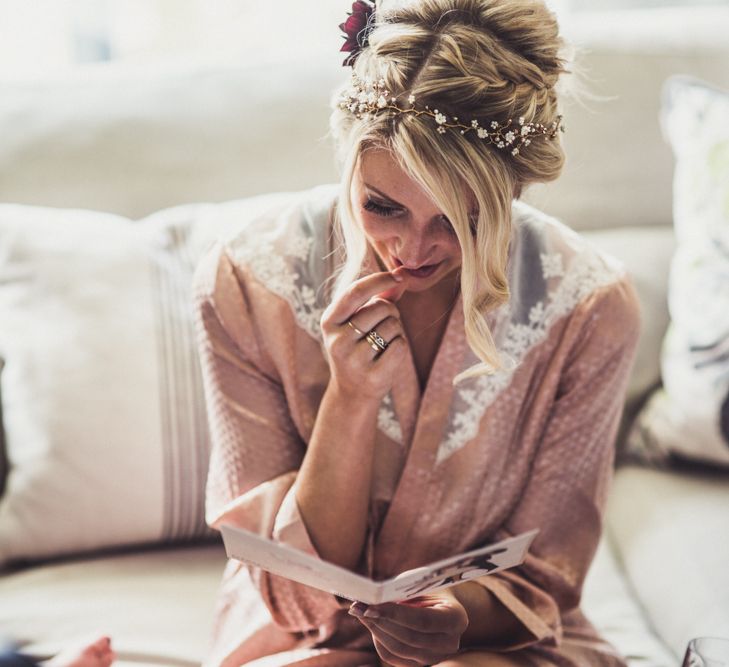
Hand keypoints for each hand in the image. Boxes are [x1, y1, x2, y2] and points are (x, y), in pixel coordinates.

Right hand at [320, 268, 410, 400]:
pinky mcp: (372, 376)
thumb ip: (378, 298)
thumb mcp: (358, 322)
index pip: (355, 292)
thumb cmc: (358, 348)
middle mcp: (337, 340)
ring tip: (382, 344)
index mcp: (329, 321)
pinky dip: (400, 348)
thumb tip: (402, 276)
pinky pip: (400, 346)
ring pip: (393, 326)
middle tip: (383, 326)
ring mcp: (353, 361)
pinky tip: (387, 358)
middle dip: (391, 312)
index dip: (379, 280)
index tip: (399, 275)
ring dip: (396, 332)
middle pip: (381, 308)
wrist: (351, 393)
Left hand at [349, 590, 467, 666]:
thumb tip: (373, 597)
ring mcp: (436, 657)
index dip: (395, 614)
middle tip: (358, 606)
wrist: (443, 605)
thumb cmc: (430, 587)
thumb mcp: (422, 583)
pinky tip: (370, 622)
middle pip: (409, 637)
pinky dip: (378, 638)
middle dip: (381, 621)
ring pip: (398, 649)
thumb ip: (403, 591)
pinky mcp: (420, 664)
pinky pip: (393, 656)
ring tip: (358, 611)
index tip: (371, 606)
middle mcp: (450, 643)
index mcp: (456, 618)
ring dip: (375, 629)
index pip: (423, 621)